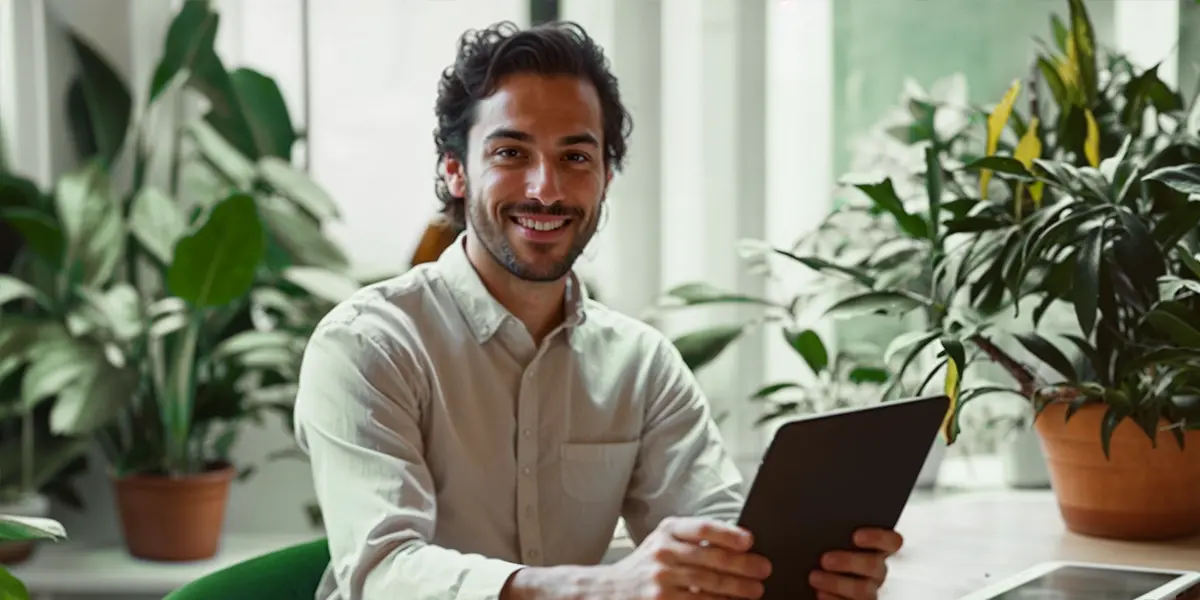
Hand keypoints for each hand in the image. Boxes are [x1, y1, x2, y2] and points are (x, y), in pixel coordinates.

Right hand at [594, 515, 771, 598]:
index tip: (749, 541)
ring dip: (738, 588)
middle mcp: (662, 552)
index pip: (702, 528)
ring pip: (709, 584)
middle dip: (743, 565)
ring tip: (756, 590)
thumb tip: (738, 543)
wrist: (610, 590)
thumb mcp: (663, 542)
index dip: (728, 533)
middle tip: (763, 569)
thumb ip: (692, 539)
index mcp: (667, 530)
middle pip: (711, 557)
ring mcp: (662, 579)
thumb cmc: (646, 565)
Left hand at [809, 527, 903, 599]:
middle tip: (825, 559)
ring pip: (864, 590)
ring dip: (837, 583)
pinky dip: (834, 599)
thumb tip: (821, 525)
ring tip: (815, 577)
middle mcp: (879, 572)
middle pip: (874, 566)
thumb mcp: (836, 541)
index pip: (892, 541)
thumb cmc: (830, 556)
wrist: (822, 581)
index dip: (878, 538)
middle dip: (849, 562)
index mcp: (879, 551)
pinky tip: (820, 593)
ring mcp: (872, 591)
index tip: (856, 536)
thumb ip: (838, 536)